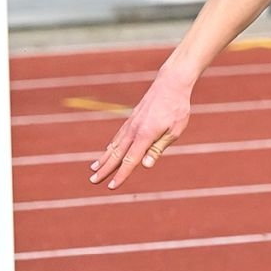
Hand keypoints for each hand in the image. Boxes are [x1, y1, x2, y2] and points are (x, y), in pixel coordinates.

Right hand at [89, 73, 192, 190]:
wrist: (170, 84)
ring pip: (114, 145)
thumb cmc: (177, 109)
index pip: (130, 160)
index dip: (121, 175)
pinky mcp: (131, 119)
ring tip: (94, 169)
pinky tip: (108, 151)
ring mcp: (131, 124)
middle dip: (105, 169)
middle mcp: (134, 130)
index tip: (111, 186)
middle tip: (93, 181)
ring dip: (104, 158)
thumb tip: (146, 165)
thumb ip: (158, 148)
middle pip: (117, 154)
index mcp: (145, 136)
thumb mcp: (174, 131)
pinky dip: (111, 145)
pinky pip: (118, 136)